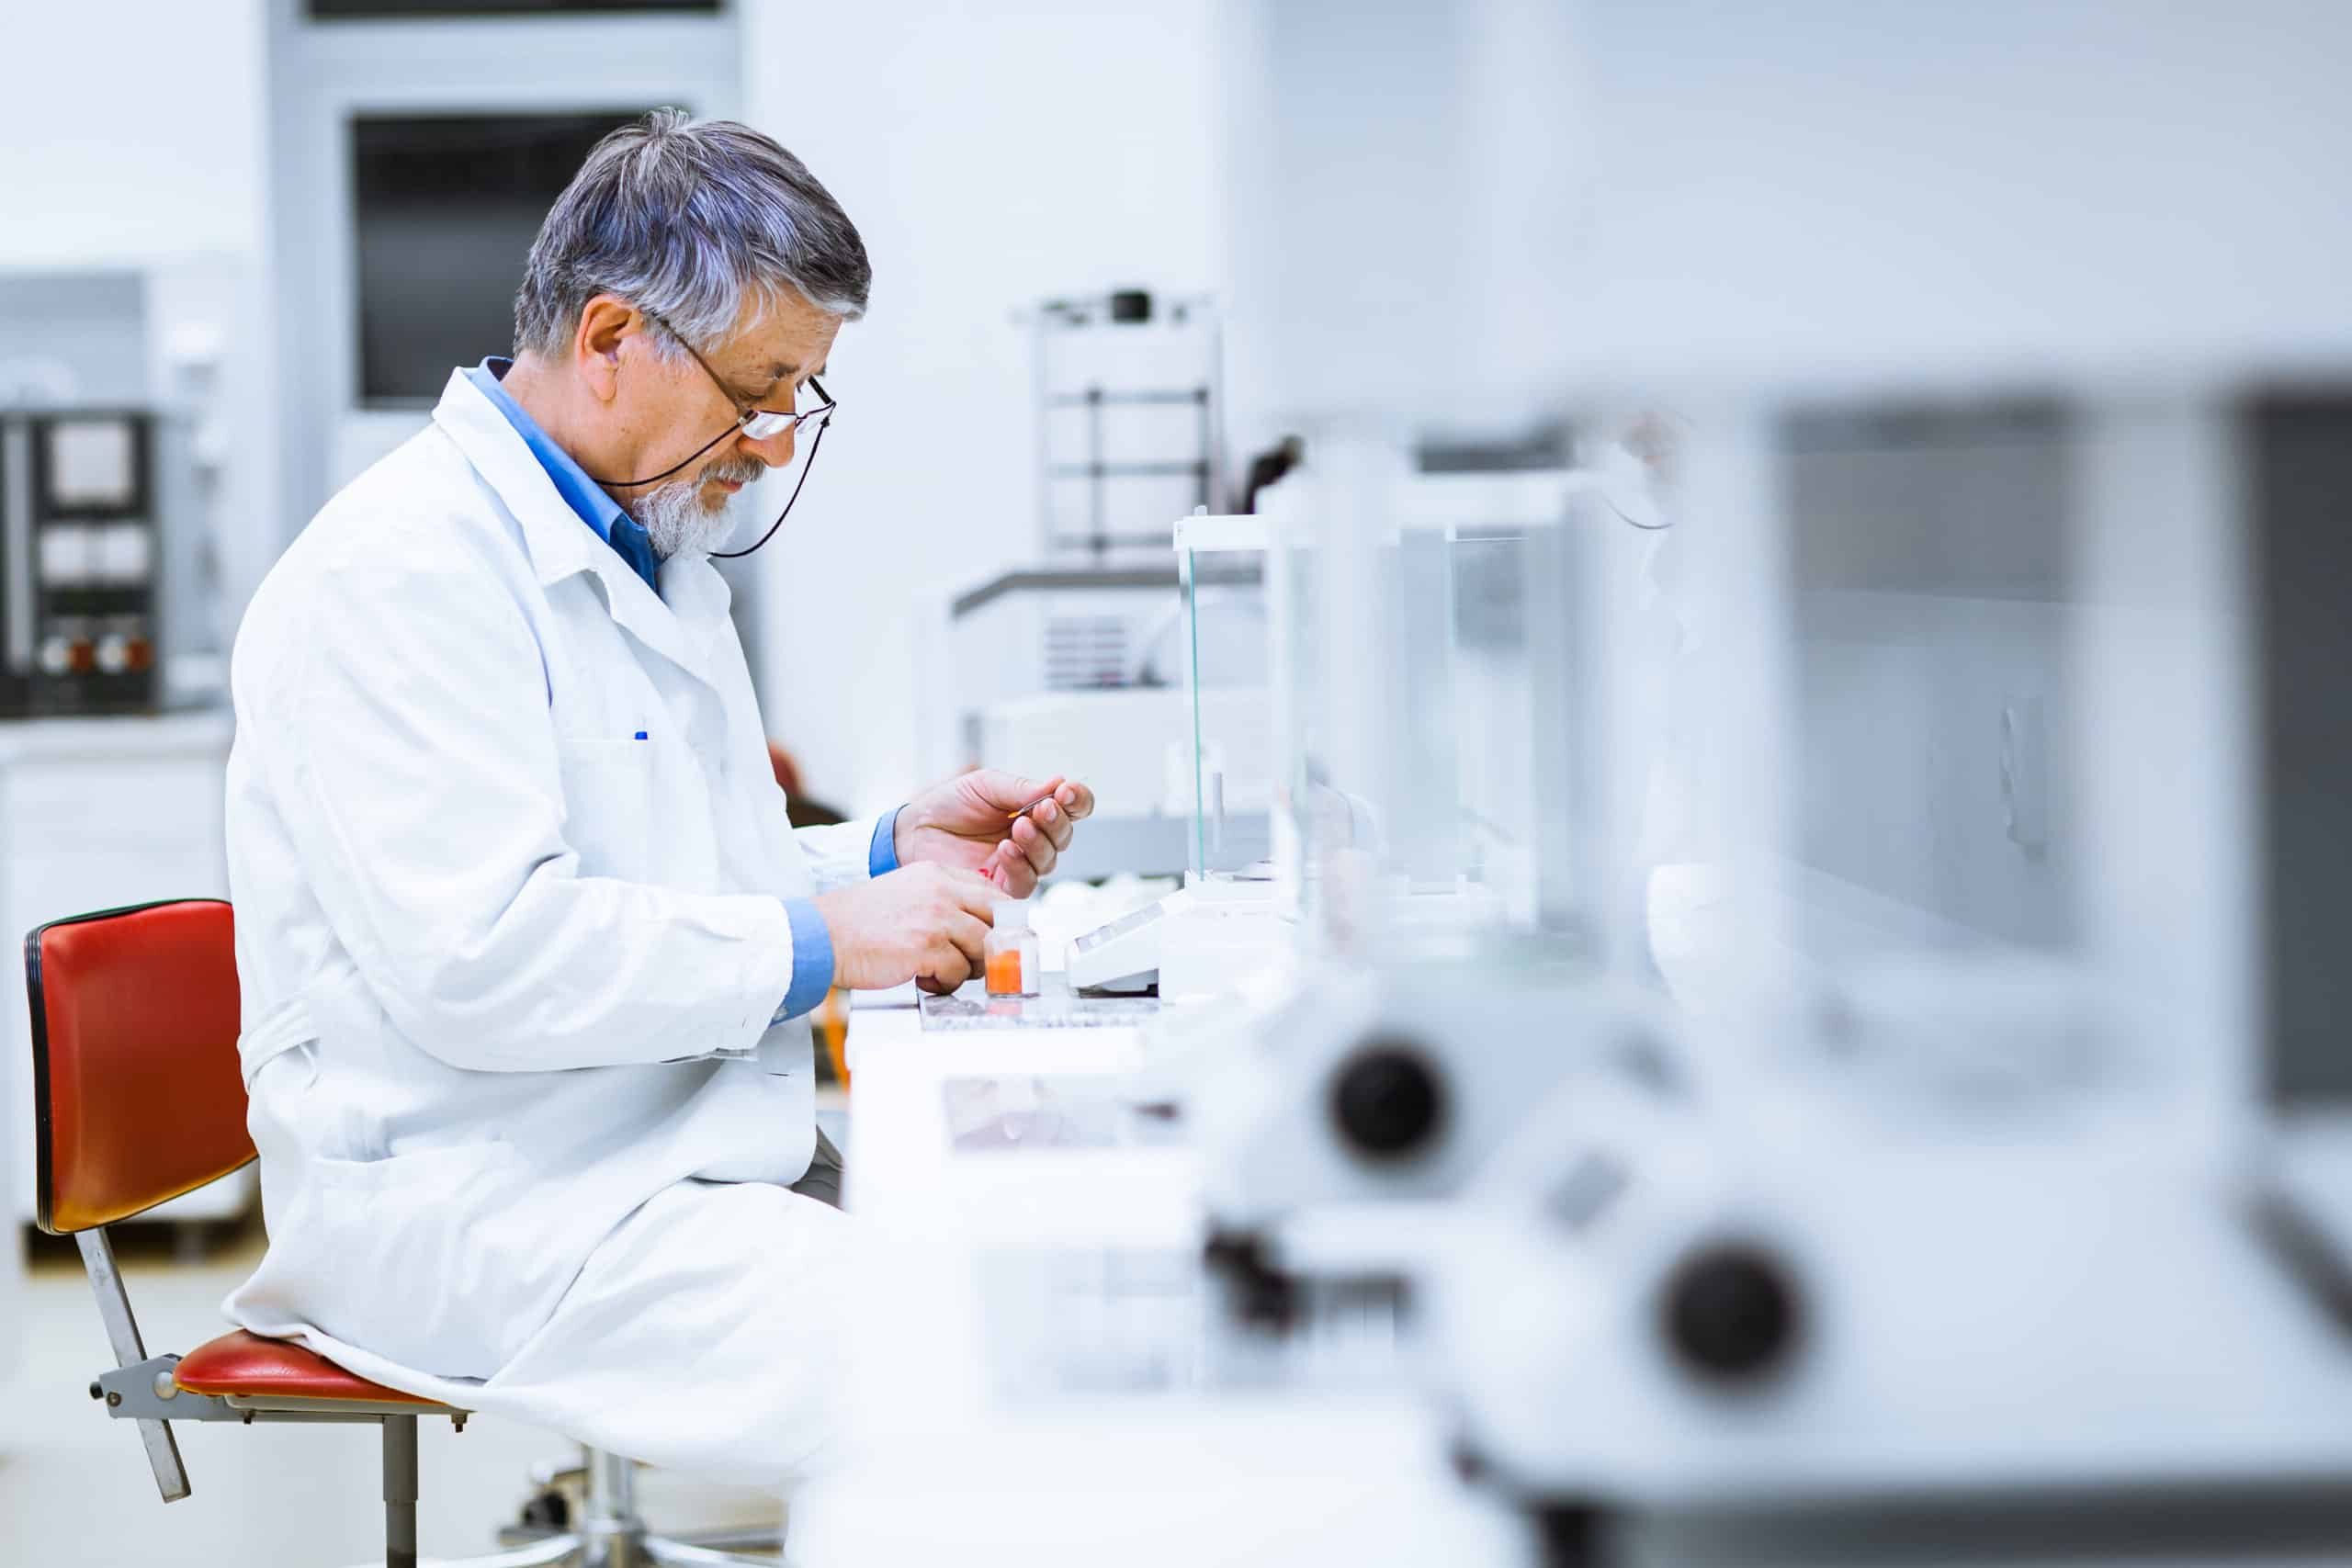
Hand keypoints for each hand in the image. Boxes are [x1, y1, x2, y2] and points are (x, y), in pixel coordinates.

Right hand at [811, 863, 998, 993]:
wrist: (822, 936)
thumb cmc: (858, 922)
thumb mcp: (906, 893)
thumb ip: (942, 902)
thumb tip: (979, 927)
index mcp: (937, 875)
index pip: (993, 893)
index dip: (1000, 921)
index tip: (996, 938)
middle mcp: (941, 892)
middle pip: (996, 921)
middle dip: (992, 947)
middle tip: (977, 962)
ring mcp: (935, 918)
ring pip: (982, 949)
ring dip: (965, 969)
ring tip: (939, 971)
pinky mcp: (926, 948)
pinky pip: (959, 972)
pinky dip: (945, 984)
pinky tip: (924, 979)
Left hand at [894, 770, 1096, 897]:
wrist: (913, 831)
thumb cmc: (948, 806)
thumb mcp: (985, 785)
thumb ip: (1020, 787)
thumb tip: (1057, 784)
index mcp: (1032, 809)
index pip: (1070, 808)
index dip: (1077, 800)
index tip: (1068, 791)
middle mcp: (1031, 838)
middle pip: (1064, 835)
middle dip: (1057, 821)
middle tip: (1044, 808)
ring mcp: (1019, 864)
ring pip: (1048, 860)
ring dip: (1039, 841)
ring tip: (1019, 826)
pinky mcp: (1002, 888)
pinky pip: (1025, 882)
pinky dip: (1020, 864)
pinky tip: (1006, 849)